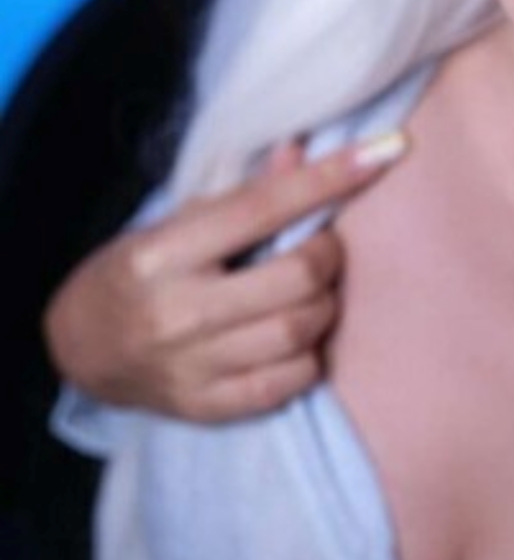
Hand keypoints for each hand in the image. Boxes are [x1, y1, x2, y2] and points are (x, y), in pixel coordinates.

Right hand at [41, 127, 410, 422]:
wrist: (80, 346)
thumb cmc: (140, 269)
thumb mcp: (176, 220)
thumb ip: (245, 193)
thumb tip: (305, 153)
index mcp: (165, 253)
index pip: (263, 208)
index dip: (331, 178)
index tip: (386, 151)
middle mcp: (177, 312)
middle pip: (296, 278)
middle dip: (328, 256)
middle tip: (322, 249)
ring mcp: (191, 367)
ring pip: (299, 332)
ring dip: (323, 306)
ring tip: (310, 293)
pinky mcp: (206, 408)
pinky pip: (288, 382)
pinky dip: (308, 355)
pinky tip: (295, 337)